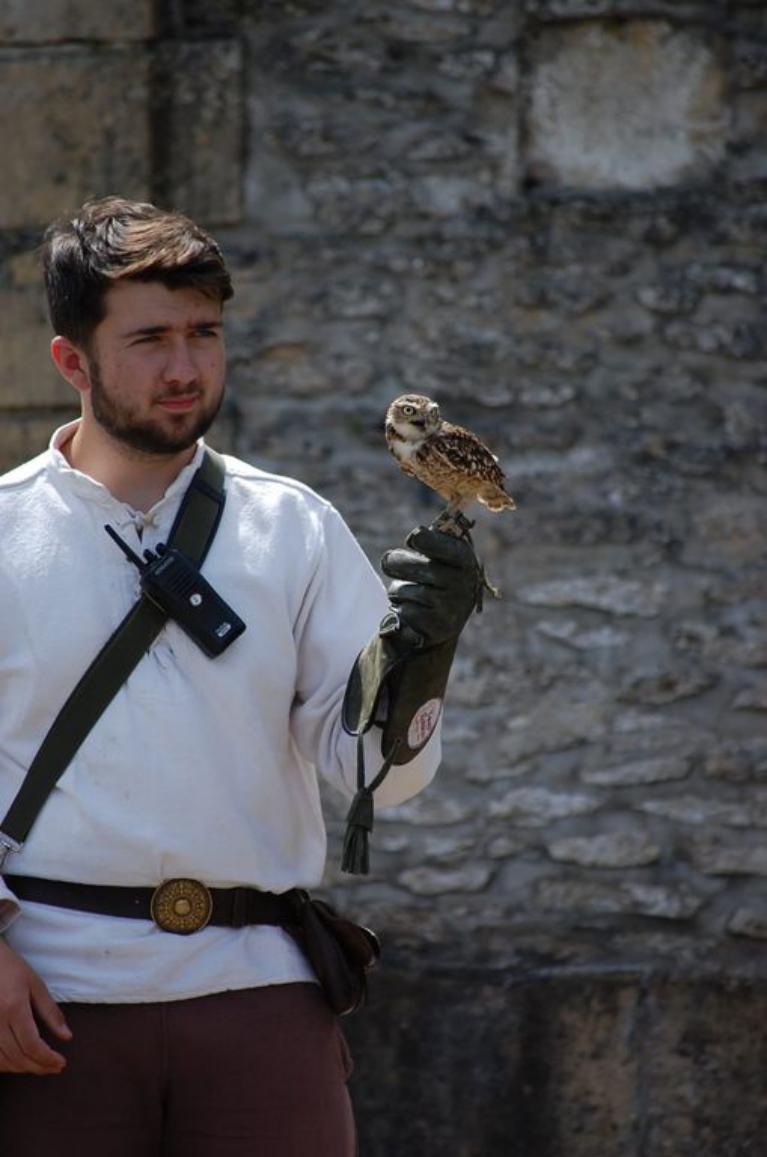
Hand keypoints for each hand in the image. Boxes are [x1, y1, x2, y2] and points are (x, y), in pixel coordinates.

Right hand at [0, 938, 71, 1073]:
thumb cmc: (11, 968)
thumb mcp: (35, 984)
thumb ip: (51, 1012)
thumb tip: (67, 1037)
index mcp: (14, 1008)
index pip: (32, 1045)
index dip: (47, 1059)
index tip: (61, 1063)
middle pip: (18, 1057)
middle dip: (39, 1067)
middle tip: (55, 1067)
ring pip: (2, 1062)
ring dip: (23, 1069)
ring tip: (40, 1066)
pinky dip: (5, 1065)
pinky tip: (18, 1062)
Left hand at [380, 525, 481, 646]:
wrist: (446, 618)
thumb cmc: (437, 577)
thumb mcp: (438, 556)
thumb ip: (429, 542)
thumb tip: (417, 536)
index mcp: (464, 560)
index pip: (446, 548)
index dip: (427, 541)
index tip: (413, 538)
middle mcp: (462, 583)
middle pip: (419, 568)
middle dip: (397, 564)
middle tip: (387, 561)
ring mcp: (451, 607)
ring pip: (406, 591)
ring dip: (397, 590)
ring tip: (407, 592)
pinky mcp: (438, 626)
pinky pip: (406, 611)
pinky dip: (402, 609)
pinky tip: (412, 610)